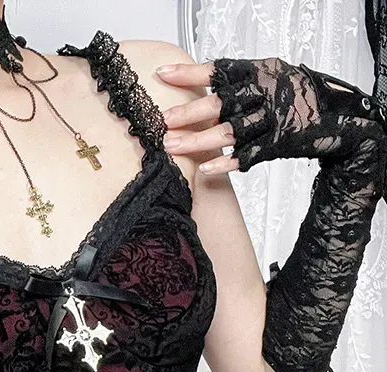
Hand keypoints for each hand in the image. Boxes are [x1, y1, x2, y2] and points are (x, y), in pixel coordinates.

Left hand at [156, 56, 386, 174]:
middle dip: (189, 113)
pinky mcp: (278, 144)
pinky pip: (247, 156)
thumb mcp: (270, 78)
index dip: (190, 73)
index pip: (220, 70)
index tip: (163, 75)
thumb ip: (238, 84)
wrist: (340, 118)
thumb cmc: (295, 97)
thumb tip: (195, 91)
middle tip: (164, 121)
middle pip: (221, 103)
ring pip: (229, 131)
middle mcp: (265, 93)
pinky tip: (204, 169)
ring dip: (198, 141)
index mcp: (260, 72)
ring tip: (172, 147)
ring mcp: (272, 120)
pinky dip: (224, 163)